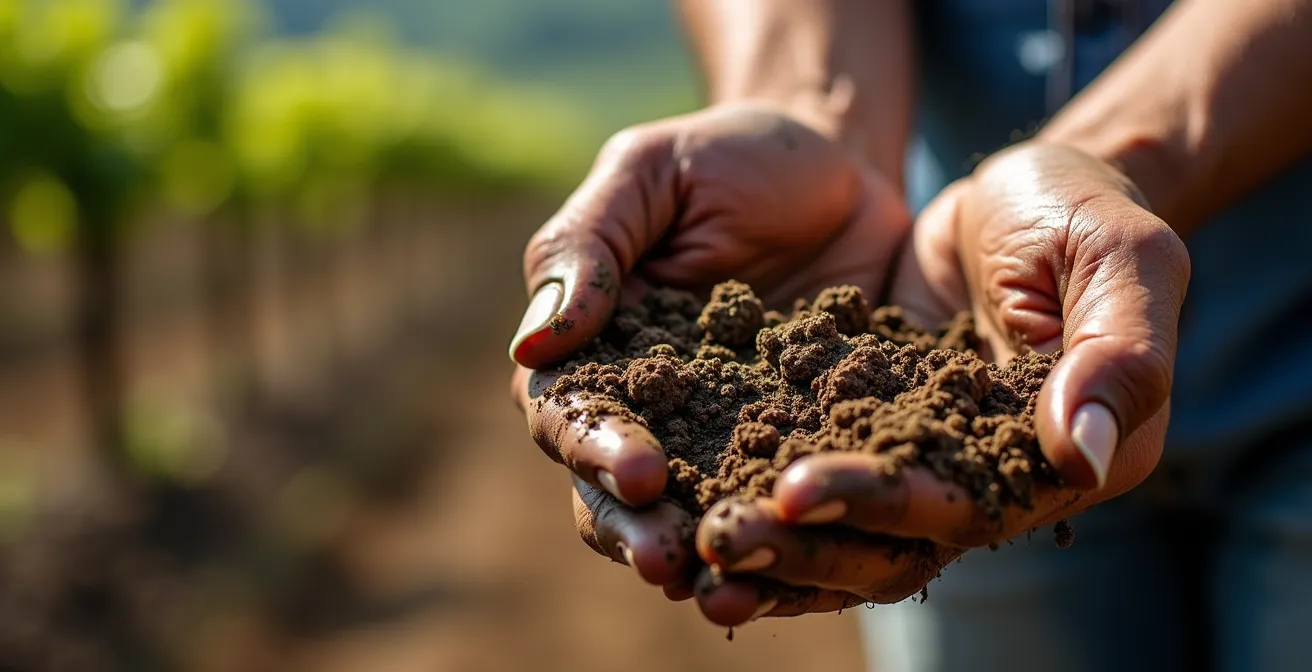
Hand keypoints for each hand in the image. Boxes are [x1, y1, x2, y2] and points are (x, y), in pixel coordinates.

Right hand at [510, 103, 909, 600]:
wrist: (839, 161)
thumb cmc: (729, 157)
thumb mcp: (650, 174)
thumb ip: (589, 247)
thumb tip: (536, 341)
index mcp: (599, 348)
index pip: (572, 413)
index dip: (597, 447)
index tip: (642, 470)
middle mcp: (654, 405)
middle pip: (621, 488)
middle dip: (639, 527)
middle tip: (671, 560)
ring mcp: (729, 432)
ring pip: (697, 510)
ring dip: (705, 553)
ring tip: (728, 586)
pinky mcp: (803, 440)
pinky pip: (787, 498)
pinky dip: (791, 537)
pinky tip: (808, 561)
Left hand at [692, 142, 1190, 624]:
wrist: (1021, 189)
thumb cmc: (1081, 209)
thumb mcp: (1119, 258)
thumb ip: (1119, 353)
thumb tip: (1080, 457)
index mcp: (1071, 463)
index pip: (966, 507)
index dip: (881, 506)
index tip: (795, 490)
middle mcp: (996, 485)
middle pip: (895, 542)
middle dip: (808, 545)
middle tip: (722, 537)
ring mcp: (928, 464)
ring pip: (849, 531)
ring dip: (777, 547)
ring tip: (698, 549)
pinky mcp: (873, 433)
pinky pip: (817, 479)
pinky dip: (766, 502)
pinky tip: (700, 511)